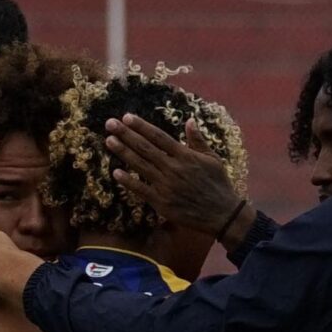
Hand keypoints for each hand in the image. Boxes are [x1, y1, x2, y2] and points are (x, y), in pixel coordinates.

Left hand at [107, 115, 246, 243]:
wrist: (222, 214)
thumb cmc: (218, 184)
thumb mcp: (213, 158)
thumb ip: (198, 140)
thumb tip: (189, 120)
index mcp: (185, 155)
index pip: (159, 136)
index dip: (142, 126)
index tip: (127, 117)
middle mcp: (173, 168)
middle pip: (145, 148)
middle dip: (126, 134)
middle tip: (110, 124)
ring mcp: (166, 185)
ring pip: (140, 165)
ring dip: (123, 152)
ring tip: (109, 140)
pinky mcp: (162, 202)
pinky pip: (141, 189)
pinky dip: (128, 181)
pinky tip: (116, 172)